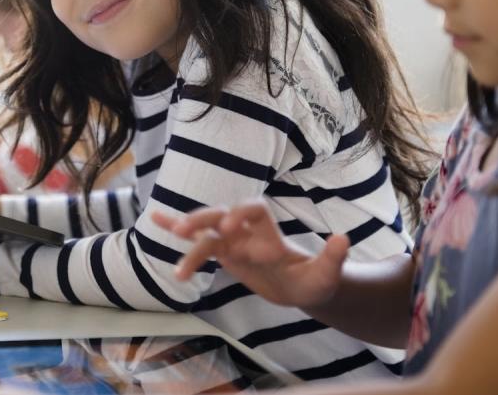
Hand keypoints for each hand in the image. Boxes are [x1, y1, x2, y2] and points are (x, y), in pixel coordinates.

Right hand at [151, 201, 348, 308]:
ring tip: (171, 245)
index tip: (233, 228)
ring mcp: (231, 240)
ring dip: (186, 232)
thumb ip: (333, 257)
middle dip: (203, 218)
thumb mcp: (327, 275)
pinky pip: (196, 241)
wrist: (300, 288)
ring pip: (204, 229)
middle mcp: (247, 231)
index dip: (242, 214)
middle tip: (186, 230)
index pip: (253, 210)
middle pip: (221, 213)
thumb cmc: (315, 280)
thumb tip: (343, 238)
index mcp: (269, 231)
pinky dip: (174, 228)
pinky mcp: (221, 253)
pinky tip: (153, 219)